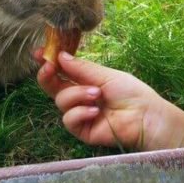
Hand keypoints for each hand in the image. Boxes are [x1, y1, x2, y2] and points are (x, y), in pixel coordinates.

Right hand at [35, 49, 183, 150]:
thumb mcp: (106, 75)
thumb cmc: (131, 92)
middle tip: (49, 67)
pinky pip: (69, 119)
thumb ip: (82, 68)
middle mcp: (80, 95)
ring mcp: (80, 112)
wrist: (145, 116)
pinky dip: (80, 112)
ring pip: (61, 100)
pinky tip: (95, 111)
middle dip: (48, 75)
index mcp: (86, 80)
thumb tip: (60, 56)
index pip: (63, 70)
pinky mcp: (82, 129)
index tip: (38, 52)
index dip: (50, 62)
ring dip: (77, 95)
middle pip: (53, 86)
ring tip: (97, 94)